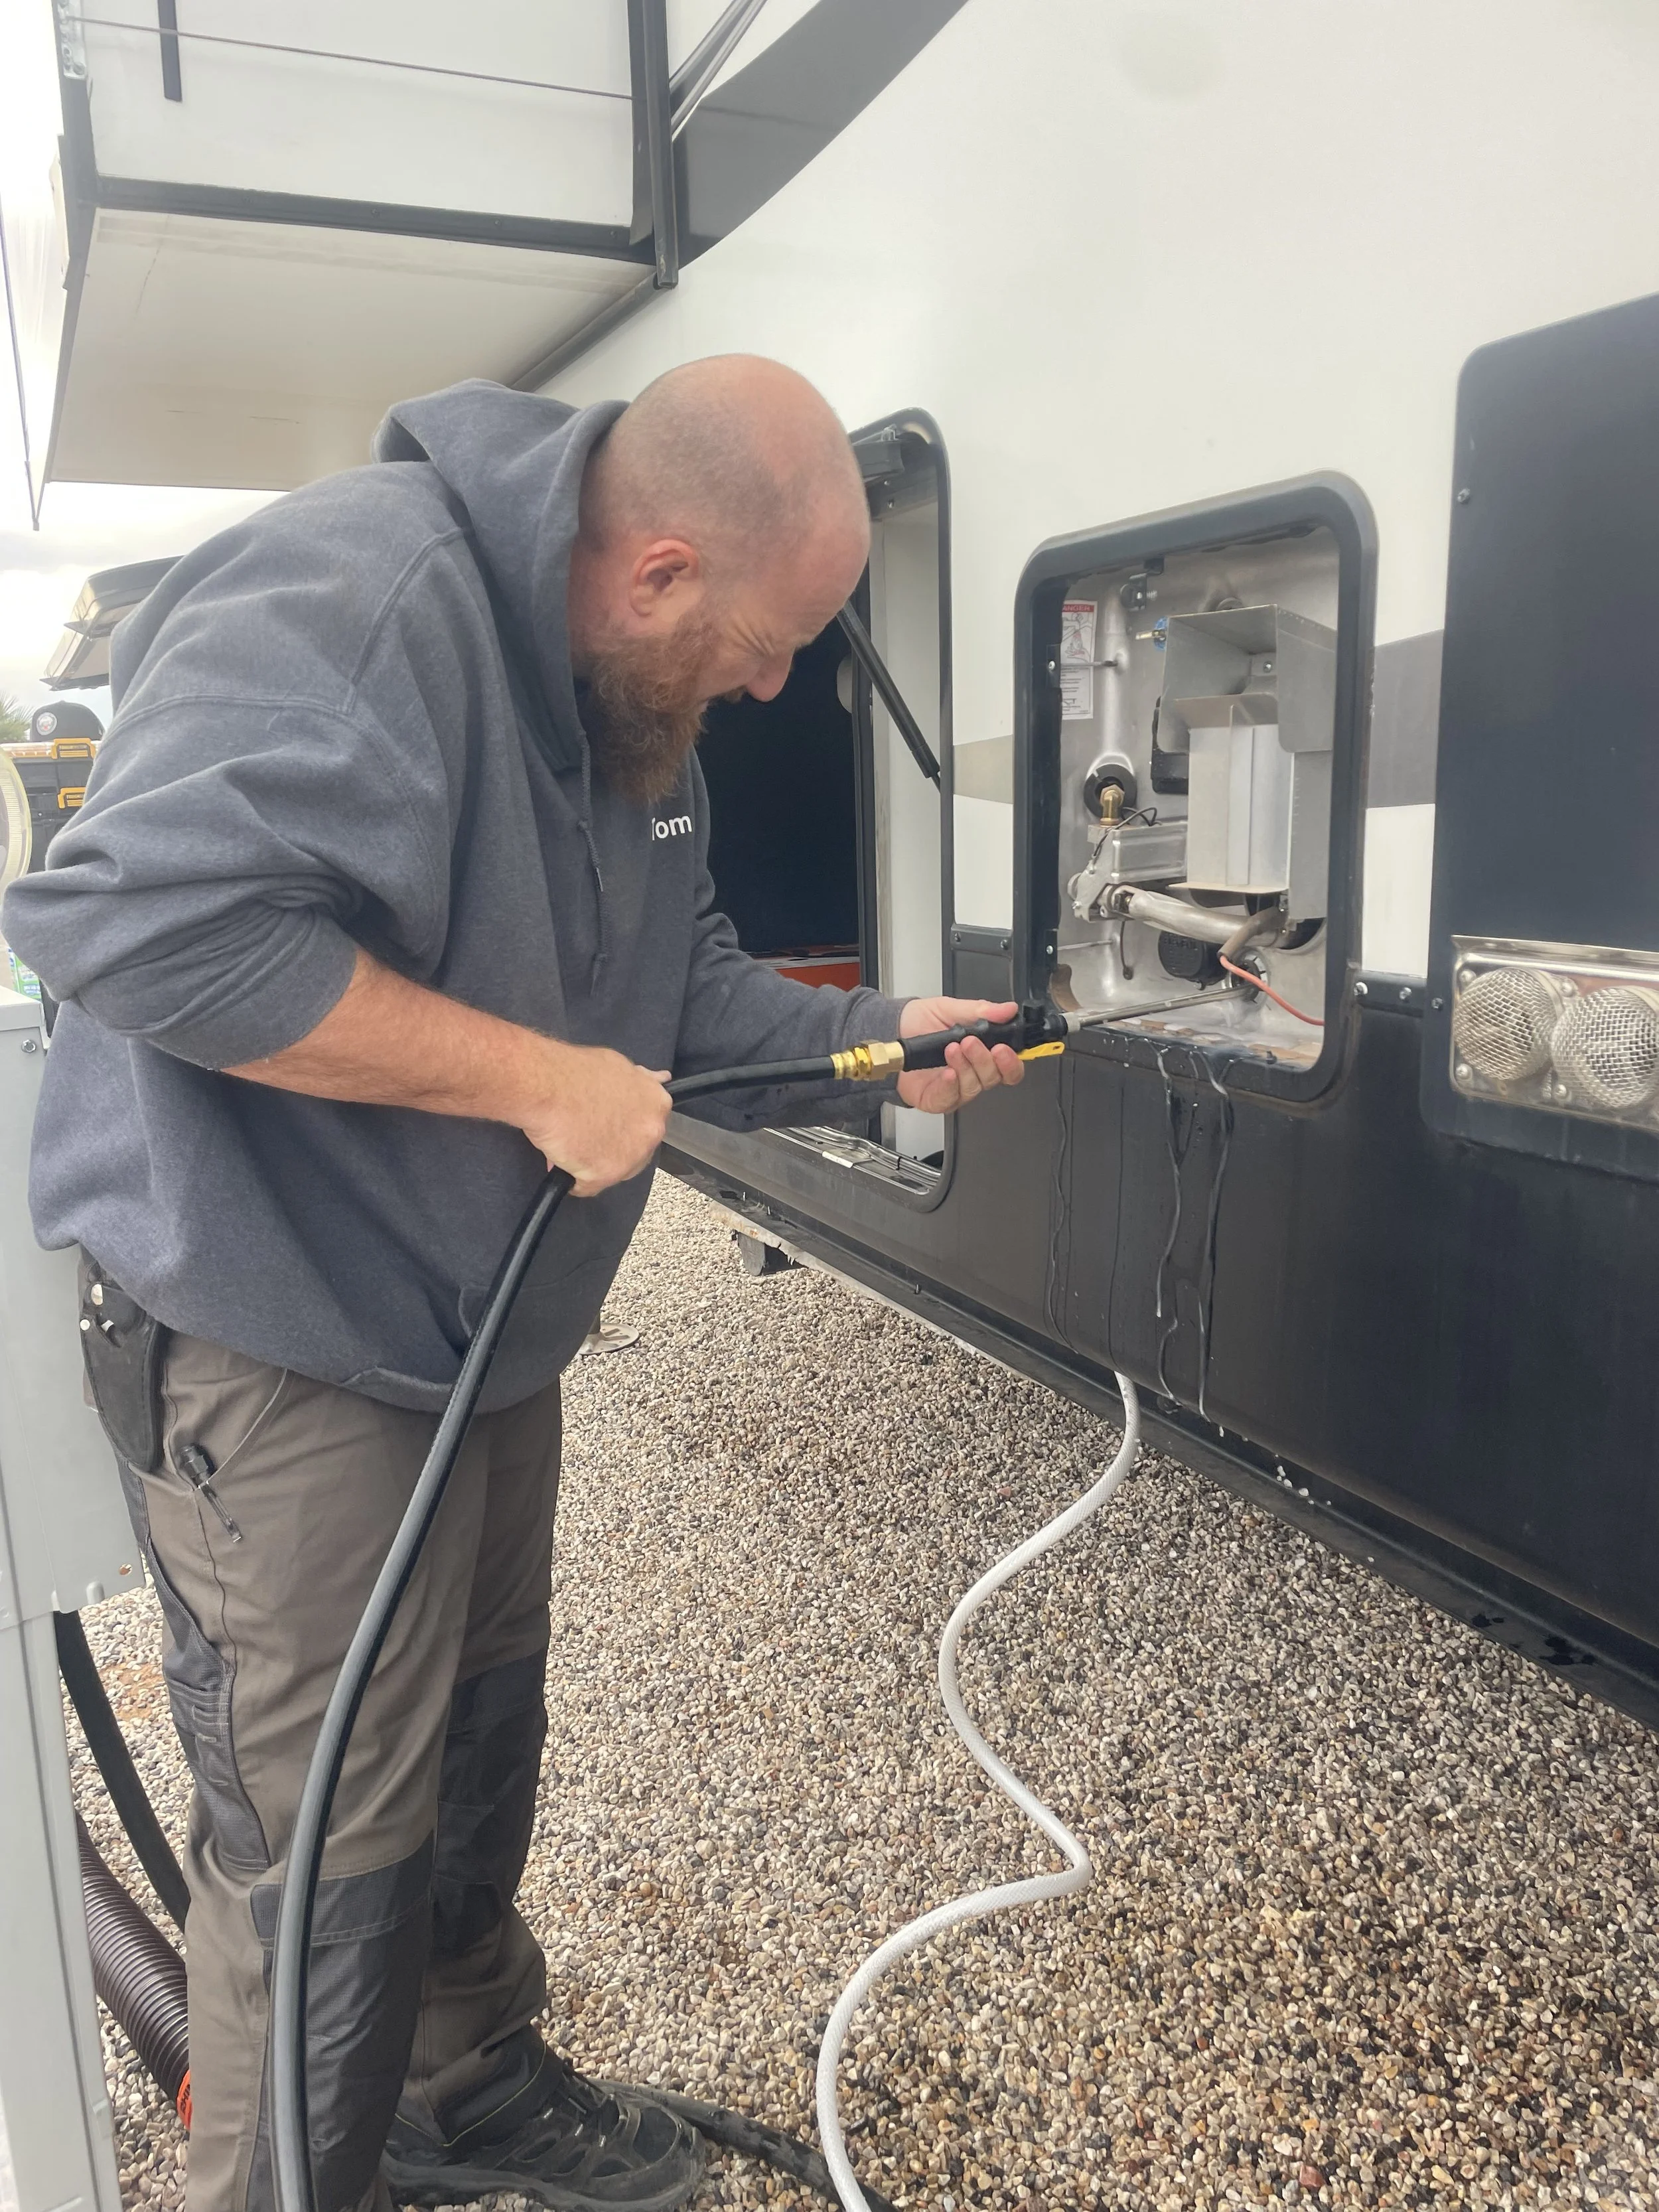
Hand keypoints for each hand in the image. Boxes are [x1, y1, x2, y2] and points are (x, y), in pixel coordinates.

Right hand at [513, 1040, 671, 1195]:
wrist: (545, 1086)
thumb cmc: (572, 1074)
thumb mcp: (618, 1066)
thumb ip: (640, 1083)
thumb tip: (657, 1079)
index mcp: (657, 1103)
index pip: (645, 1126)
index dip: (622, 1126)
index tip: (607, 1123)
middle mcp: (650, 1131)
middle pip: (633, 1151)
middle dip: (610, 1145)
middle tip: (585, 1132)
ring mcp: (630, 1156)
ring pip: (613, 1170)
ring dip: (592, 1161)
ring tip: (570, 1141)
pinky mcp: (605, 1175)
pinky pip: (587, 1186)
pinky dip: (573, 1178)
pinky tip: (562, 1157)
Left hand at [895, 997, 1026, 1114]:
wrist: (890, 1030)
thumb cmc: (919, 1022)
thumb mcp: (950, 1009)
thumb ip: (980, 1011)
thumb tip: (1008, 1010)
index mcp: (982, 1052)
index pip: (1008, 1067)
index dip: (1010, 1062)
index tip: (1003, 1048)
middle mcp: (972, 1073)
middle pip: (993, 1078)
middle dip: (985, 1060)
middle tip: (971, 1042)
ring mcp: (955, 1088)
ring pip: (974, 1087)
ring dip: (966, 1067)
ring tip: (952, 1049)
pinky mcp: (936, 1099)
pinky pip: (950, 1099)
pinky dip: (951, 1085)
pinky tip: (948, 1072)